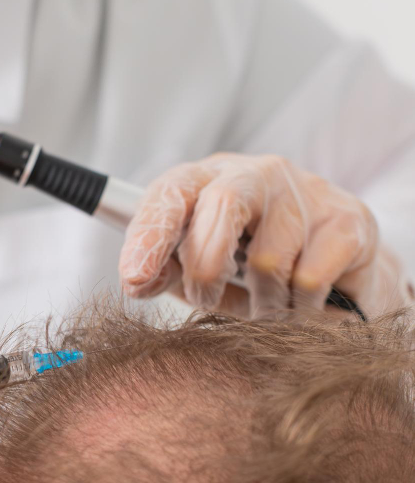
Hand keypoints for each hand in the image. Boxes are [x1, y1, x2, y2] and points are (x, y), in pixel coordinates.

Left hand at [119, 154, 411, 316]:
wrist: (341, 274)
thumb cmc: (254, 270)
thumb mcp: (202, 269)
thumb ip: (168, 271)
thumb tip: (138, 280)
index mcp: (209, 179)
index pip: (172, 191)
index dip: (151, 233)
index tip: (136, 279)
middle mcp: (256, 173)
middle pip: (222, 205)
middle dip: (206, 269)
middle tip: (207, 299)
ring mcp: (306, 191)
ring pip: (268, 260)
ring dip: (261, 302)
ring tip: (268, 301)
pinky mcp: (347, 221)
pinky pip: (308, 280)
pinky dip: (299, 308)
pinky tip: (304, 300)